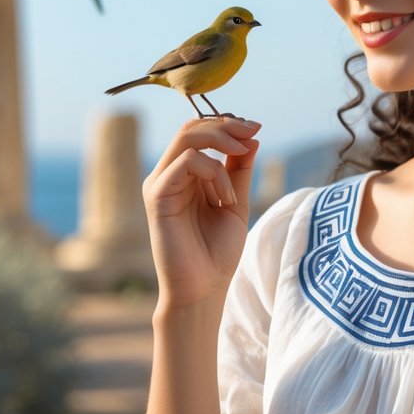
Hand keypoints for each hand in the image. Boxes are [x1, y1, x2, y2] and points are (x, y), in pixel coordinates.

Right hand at [142, 115, 261, 309]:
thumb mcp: (236, 202)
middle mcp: (169, 175)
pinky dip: (214, 173)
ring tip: (241, 166)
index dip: (227, 123)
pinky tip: (226, 199)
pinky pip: (186, 162)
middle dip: (227, 125)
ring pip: (187, 137)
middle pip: (192, 127)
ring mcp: (160, 183)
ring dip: (222, 144)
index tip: (256, 128)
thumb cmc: (217, 252)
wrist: (203, 290)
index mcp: (185, 174)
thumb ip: (239, 170)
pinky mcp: (157, 196)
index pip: (199, 131)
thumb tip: (252, 137)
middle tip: (253, 133)